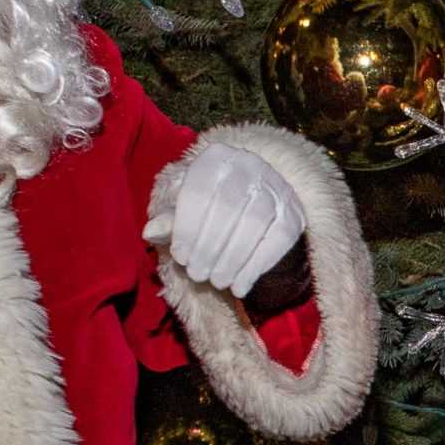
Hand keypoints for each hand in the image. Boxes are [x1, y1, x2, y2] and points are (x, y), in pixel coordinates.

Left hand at [151, 143, 304, 298]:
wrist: (253, 201)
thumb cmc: (210, 205)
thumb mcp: (185, 207)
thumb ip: (169, 219)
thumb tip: (150, 233)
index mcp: (216, 158)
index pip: (200, 191)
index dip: (188, 228)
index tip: (180, 257)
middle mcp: (250, 165)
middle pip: (229, 208)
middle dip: (210, 247)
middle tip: (197, 275)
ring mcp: (276, 187)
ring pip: (255, 223)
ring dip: (233, 260)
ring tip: (217, 282)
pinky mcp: (294, 212)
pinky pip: (277, 240)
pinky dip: (257, 267)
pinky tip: (240, 286)